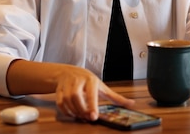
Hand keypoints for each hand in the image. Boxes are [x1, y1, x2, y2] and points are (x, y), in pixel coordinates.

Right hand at [7, 60, 134, 121]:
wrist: (68, 72)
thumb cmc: (88, 81)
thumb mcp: (102, 87)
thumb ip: (116, 97)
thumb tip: (131, 103)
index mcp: (91, 80)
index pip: (91, 92)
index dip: (92, 105)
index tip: (94, 116)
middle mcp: (78, 80)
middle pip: (76, 97)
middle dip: (81, 109)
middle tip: (88, 118)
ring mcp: (67, 84)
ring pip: (67, 100)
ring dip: (74, 111)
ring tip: (81, 116)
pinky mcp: (59, 90)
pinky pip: (60, 103)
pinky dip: (65, 111)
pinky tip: (72, 114)